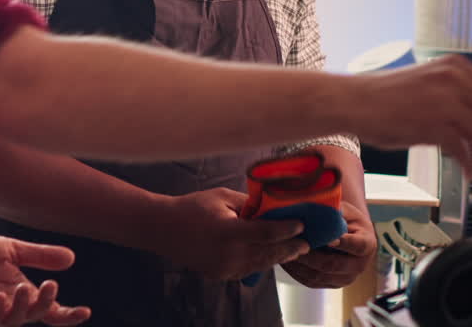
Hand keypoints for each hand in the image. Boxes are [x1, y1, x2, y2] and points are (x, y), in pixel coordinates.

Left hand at [0, 234, 90, 325]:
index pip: (49, 309)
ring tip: (22, 289)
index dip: (68, 314)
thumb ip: (39, 256)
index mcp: (21, 291)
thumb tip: (71, 258)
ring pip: (14, 322)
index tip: (86, 311)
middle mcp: (9, 304)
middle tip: (51, 285)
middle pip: (36, 315)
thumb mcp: (11, 250)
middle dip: (46, 304)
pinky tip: (0, 298)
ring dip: (22, 308)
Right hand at [144, 187, 309, 279]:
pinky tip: (271, 254)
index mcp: (229, 232)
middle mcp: (230, 254)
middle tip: (307, 242)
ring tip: (294, 250)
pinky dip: (261, 261)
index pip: (268, 232)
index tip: (302, 225)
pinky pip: (249, 268)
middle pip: (269, 252)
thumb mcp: (222, 197)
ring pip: (261, 264)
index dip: (288, 229)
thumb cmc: (192, 207)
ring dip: (278, 256)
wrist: (163, 229)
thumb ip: (248, 204)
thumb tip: (270, 208)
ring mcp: (225, 267)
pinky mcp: (221, 274)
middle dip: (290, 247)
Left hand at [281, 200, 376, 288]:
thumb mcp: (344, 210)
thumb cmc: (343, 217)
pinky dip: (296, 272)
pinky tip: (286, 258)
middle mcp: (359, 265)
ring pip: (320, 276)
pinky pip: (311, 282)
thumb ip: (334, 210)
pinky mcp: (330, 284)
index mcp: (367, 244)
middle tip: (295, 244)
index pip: (358, 246)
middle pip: (334, 265)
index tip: (328, 239)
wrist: (345, 232)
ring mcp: (345, 278)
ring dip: (301, 265)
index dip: (343, 243)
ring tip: (286, 250)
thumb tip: (316, 206)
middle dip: (312, 256)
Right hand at [347, 54, 471, 176]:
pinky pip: (463, 148)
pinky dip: (471, 163)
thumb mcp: (427, 84)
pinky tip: (471, 172)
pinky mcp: (432, 123)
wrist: (351, 101)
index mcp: (455, 66)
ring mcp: (444, 100)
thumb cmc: (383, 96)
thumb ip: (454, 96)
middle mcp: (454, 78)